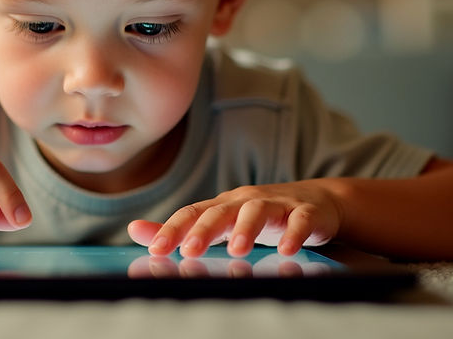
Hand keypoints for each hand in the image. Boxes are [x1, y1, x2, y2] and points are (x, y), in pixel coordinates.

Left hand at [127, 181, 341, 257]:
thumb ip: (181, 228)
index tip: (156, 249)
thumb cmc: (261, 215)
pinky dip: (294, 234)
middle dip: (203, 231)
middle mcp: (245, 201)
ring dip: (246, 229)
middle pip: (220, 211)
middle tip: (189, 251)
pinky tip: (287, 250)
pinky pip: (299, 220)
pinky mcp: (305, 212)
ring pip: (257, 211)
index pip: (192, 214)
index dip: (173, 230)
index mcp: (222, 206)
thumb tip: (135, 231)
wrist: (317, 201)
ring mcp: (276, 204)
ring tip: (236, 250)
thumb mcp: (221, 221)